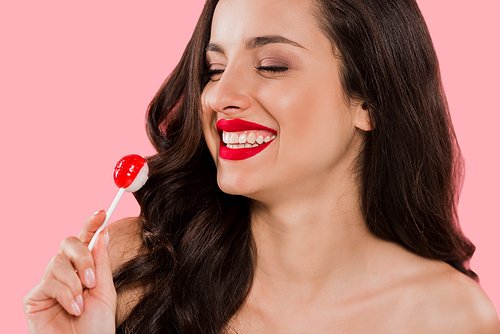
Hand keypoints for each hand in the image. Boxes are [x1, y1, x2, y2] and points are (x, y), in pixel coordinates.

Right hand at [23, 211, 116, 333]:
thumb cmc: (96, 326)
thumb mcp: (105, 290)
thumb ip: (101, 262)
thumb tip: (104, 232)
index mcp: (84, 269)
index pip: (86, 241)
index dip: (91, 225)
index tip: (101, 213)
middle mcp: (65, 273)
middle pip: (68, 243)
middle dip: (82, 256)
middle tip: (91, 279)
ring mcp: (48, 284)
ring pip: (57, 262)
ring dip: (74, 282)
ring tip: (82, 302)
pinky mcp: (33, 298)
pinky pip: (48, 282)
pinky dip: (65, 294)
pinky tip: (73, 308)